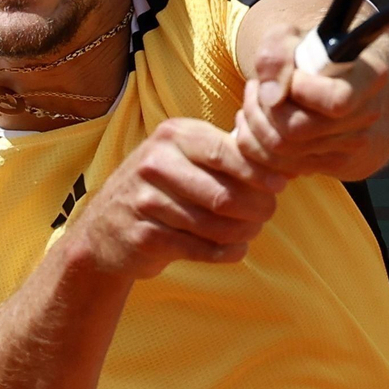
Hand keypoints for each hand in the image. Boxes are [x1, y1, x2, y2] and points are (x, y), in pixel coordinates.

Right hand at [67, 118, 286, 278]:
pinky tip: (235, 249)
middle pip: (225, 194)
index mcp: (173, 136)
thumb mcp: (184, 155)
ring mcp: (146, 201)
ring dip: (244, 233)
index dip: (261, 172)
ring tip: (251, 231)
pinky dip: (226, 252)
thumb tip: (284, 160)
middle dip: (257, 209)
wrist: (103, 229)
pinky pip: (201, 249)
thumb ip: (226, 152)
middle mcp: (155, 163)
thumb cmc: (161, 187)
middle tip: (266, 214)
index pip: (228, 152)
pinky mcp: (145, 236)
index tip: (281, 185)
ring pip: (215, 225)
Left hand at [233, 23, 388, 181]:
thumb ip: (277, 54)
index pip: (336, 101)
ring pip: (282, 152)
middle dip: (262, 108)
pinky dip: (257, 144)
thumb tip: (272, 96)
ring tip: (254, 101)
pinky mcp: (334, 166)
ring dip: (254, 125)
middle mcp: (367, 117)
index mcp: (370, 77)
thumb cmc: (317, 56)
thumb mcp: (293, 37)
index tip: (290, 75)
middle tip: (255, 88)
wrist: (346, 83)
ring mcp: (353, 147)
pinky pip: (279, 166)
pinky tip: (259, 121)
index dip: (299, 89)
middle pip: (296, 130)